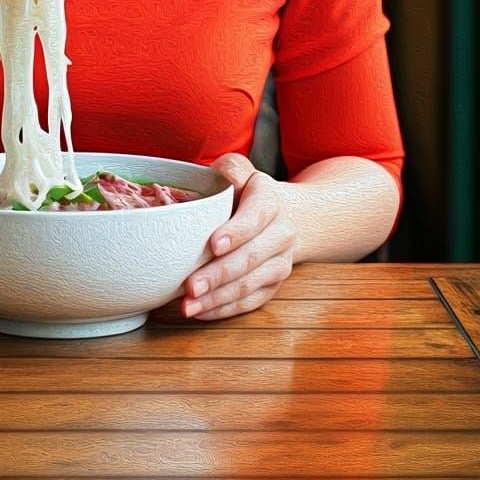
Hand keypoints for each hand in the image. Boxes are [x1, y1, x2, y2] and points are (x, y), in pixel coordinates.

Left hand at [181, 153, 296, 320]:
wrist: (291, 216)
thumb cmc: (251, 192)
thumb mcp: (242, 170)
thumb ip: (231, 168)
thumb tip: (225, 180)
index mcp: (271, 202)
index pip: (255, 218)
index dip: (235, 232)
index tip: (213, 244)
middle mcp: (281, 234)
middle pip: (250, 258)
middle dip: (218, 275)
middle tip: (189, 286)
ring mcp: (280, 263)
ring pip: (250, 285)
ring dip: (217, 298)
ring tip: (188, 306)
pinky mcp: (274, 285)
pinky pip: (250, 302)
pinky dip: (224, 309)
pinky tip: (201, 312)